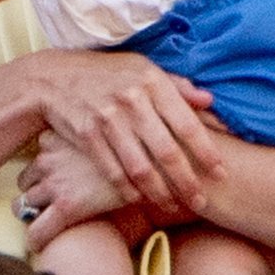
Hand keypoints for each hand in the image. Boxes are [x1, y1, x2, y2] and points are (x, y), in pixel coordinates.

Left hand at [16, 131, 159, 253]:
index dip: (44, 170)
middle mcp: (48, 157)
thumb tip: (80, 151)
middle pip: (24, 180)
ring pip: (23, 205)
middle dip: (34, 194)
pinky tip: (41, 246)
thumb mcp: (100, 135)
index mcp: (54, 137)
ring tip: (48, 225)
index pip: (36, 154)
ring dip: (33, 216)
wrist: (151, 163)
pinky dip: (36, 240)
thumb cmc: (132, 149)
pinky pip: (37, 231)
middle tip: (49, 206)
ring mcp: (54, 183)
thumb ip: (84, 140)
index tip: (55, 179)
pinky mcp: (65, 207)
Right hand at [25, 50, 225, 216]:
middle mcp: (132, 100)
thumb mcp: (142, 68)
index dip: (206, 152)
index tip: (220, 173)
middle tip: (200, 201)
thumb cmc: (107, 73)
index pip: (187, 124)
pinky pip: (113, 170)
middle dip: (187, 181)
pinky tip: (139, 199)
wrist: (54, 77)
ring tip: (173, 206)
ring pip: (141, 166)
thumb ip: (177, 85)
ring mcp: (108, 118)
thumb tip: (210, 101)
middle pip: (167, 151)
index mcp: (152, 82)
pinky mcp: (87, 135)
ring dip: (160, 192)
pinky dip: (127, 189)